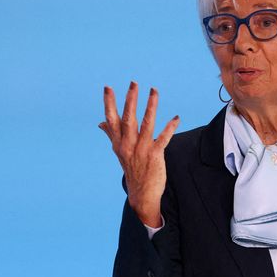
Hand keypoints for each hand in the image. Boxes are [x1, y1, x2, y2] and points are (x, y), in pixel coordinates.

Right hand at [100, 82, 179, 226]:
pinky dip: (169, 128)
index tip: (108, 87)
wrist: (141, 194)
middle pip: (128, 119)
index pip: (111, 119)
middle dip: (130, 100)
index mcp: (118, 142)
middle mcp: (128, 145)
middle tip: (133, 83)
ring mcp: (141, 150)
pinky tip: (176, 118)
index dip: (109, 103)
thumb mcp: (118, 152)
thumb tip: (100, 123)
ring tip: (154, 91)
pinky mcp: (154, 156)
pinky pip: (163, 139)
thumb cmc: (132, 170)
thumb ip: (111, 135)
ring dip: (151, 107)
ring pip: (146, 124)